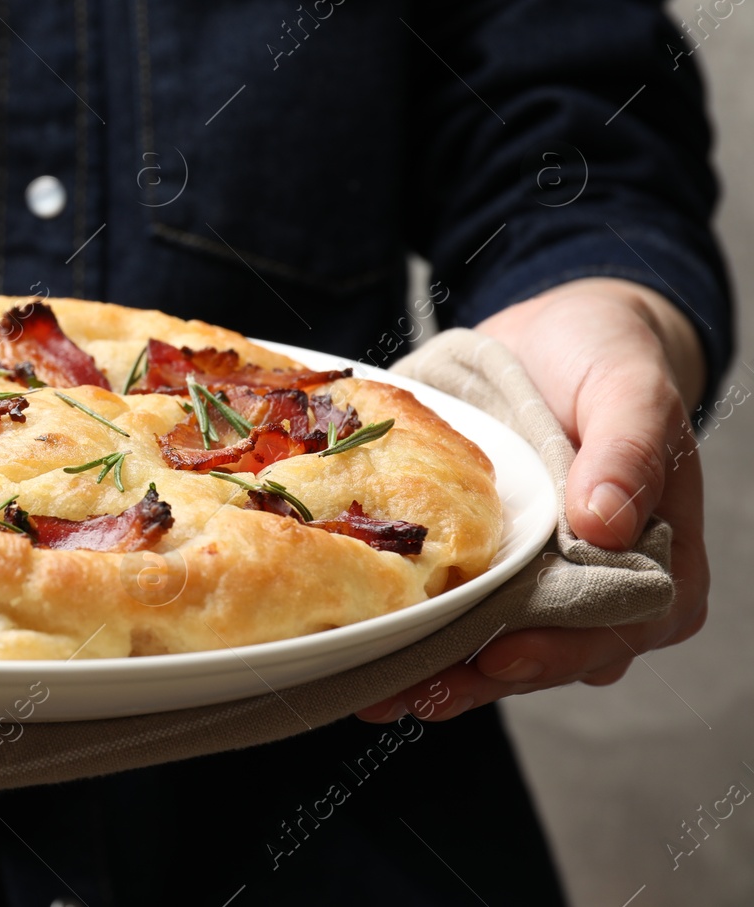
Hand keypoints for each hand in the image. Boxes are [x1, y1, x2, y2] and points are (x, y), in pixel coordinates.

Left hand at [357, 277, 708, 722]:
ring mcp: (541, 583)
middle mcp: (601, 587)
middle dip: (476, 679)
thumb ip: (629, 450)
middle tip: (412, 694)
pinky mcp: (489, 569)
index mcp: (660, 564)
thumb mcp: (632, 388)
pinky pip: (456, 611)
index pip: (614, 627)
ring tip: (375, 690)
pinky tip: (368, 648)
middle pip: (545, 653)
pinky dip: (416, 632)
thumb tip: (606, 522)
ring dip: (435, 671)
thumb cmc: (607, 358)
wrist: (555, 334)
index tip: (500, 659)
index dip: (557, 651)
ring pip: (493, 646)